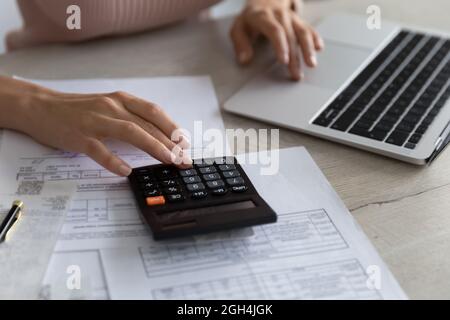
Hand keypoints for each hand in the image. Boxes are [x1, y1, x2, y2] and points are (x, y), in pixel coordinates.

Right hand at [15, 85, 190, 176]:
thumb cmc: (78, 109)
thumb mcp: (108, 106)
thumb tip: (158, 136)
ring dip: (153, 147)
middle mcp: (111, 106)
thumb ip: (130, 117)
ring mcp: (95, 121)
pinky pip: (100, 150)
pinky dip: (114, 161)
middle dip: (170, 143)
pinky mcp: (79, 136)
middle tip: (184, 159)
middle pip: (147, 124)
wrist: (39, 106)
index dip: (173, 127)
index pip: (154, 112)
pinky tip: (126, 171)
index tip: (186, 143)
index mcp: (121, 99)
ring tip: (168, 161)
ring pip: (130, 132)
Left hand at [230, 0, 323, 79]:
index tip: (283, 61)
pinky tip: (319, 48)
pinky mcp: (299, 21)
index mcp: (263, 17)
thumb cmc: (250, 20)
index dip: (280, 46)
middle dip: (295, 56)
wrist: (263, 0)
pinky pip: (309, 28)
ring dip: (308, 49)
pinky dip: (315, 38)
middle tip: (296, 74)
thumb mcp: (238, 29)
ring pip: (302, 31)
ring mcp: (291, 17)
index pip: (275, 31)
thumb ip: (240, 44)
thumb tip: (244, 60)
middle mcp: (280, 15)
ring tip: (311, 64)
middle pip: (290, 36)